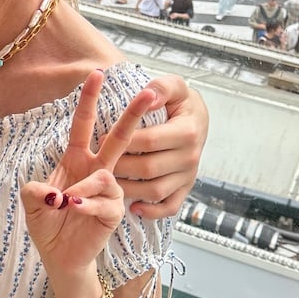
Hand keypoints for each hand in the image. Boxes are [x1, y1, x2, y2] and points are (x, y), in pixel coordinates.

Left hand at [21, 71, 158, 297]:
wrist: (59, 255)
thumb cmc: (47, 223)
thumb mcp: (32, 203)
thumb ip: (35, 192)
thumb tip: (51, 191)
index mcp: (76, 159)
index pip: (84, 125)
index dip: (89, 100)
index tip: (96, 73)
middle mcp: (97, 169)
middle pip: (118, 138)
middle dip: (132, 115)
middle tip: (148, 93)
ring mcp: (109, 189)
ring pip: (107, 175)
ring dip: (84, 188)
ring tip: (66, 203)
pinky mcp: (115, 210)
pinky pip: (108, 201)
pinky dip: (89, 205)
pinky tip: (76, 210)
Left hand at [113, 73, 208, 217]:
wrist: (200, 120)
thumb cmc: (180, 102)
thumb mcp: (175, 86)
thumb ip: (162, 88)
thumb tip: (149, 95)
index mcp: (187, 131)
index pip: (148, 140)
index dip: (122, 140)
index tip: (102, 137)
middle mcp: (190, 157)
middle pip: (148, 168)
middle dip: (120, 166)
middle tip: (98, 163)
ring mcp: (188, 176)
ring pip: (155, 191)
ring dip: (129, 190)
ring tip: (108, 182)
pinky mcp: (186, 189)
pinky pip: (169, 206)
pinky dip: (152, 211)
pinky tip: (132, 206)